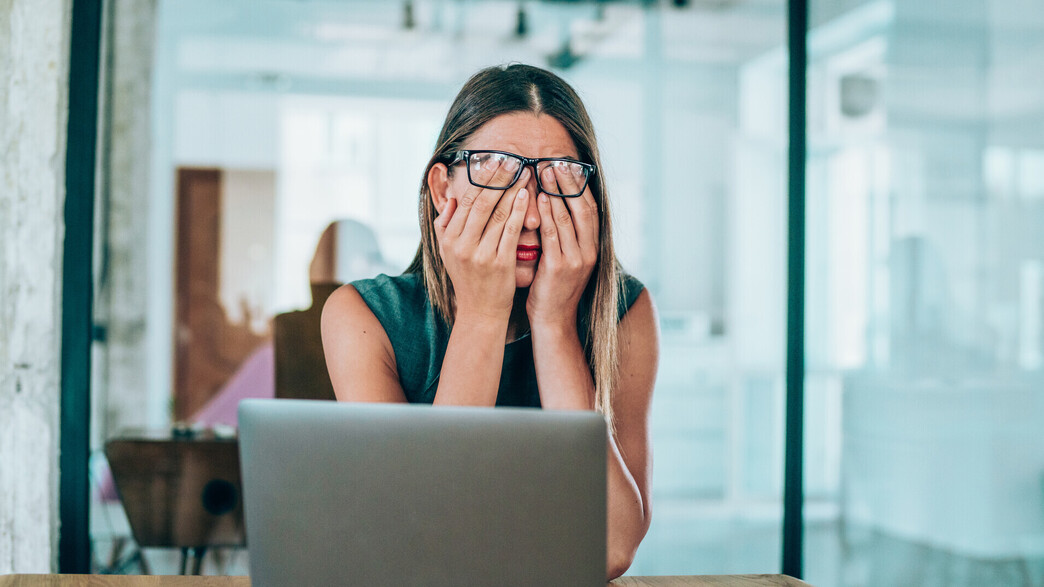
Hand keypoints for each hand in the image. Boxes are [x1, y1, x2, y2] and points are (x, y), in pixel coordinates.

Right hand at [434, 162, 531, 321]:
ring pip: (497, 214)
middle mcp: (462, 245)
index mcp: (449, 239)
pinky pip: (510, 231)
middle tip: (512, 159)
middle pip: (481, 203)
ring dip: (512, 190)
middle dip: (498, 179)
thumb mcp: (447, 253)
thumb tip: (449, 198)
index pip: (465, 201)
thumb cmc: (468, 279)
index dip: (480, 179)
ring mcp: (481, 255)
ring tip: (523, 172)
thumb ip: (444, 225)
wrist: (480, 312)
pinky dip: (519, 211)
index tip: (493, 162)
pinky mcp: (500, 263)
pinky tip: (526, 196)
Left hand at [526, 164, 599, 327]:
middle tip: (555, 163)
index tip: (568, 166)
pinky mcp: (559, 268)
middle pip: (582, 208)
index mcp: (593, 248)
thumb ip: (563, 236)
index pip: (590, 209)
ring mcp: (576, 260)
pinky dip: (546, 214)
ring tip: (544, 172)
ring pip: (568, 218)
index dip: (579, 186)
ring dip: (555, 193)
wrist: (553, 321)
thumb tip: (553, 207)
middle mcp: (589, 251)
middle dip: (569, 184)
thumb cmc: (553, 289)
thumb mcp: (565, 259)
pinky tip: (538, 198)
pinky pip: (553, 235)